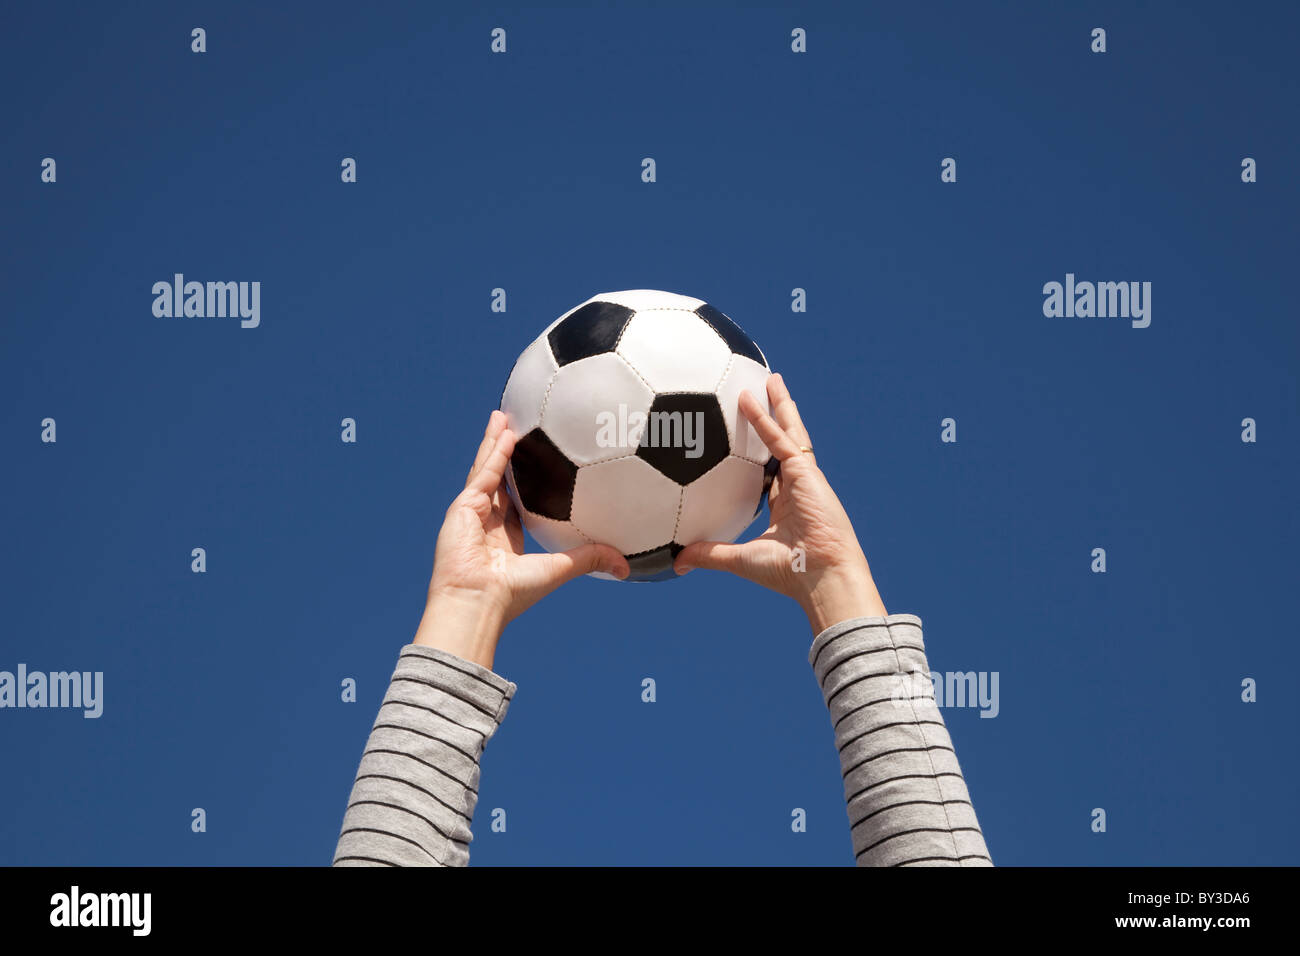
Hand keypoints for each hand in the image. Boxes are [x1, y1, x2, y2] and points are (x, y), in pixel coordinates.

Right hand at [414, 410, 629, 667]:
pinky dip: (495, 452)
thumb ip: (589, 560)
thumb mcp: (558, 569)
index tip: (540, 463)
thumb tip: (626, 566)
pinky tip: (507, 431)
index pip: (516, 502)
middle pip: (498, 477)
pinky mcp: (462, 506)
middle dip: (507, 452)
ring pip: (487, 468)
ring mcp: (472, 512)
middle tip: (518, 426)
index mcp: (505, 537)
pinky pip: (485, 473)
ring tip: (504, 415)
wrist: (479, 602)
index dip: (526, 481)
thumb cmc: (513, 594)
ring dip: (496, 441)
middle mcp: (487, 521)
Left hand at [673, 373, 887, 634]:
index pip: (769, 474)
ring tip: (770, 380)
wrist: (822, 577)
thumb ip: (710, 553)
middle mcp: (795, 487)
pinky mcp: (807, 472)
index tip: (743, 442)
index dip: (758, 456)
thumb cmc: (790, 575)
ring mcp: (804, 477)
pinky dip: (764, 419)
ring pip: (788, 432)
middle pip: (782, 445)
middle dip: (775, 420)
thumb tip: (676, 562)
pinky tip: (749, 400)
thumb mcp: (741, 560)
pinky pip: (780, 439)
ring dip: (778, 406)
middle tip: (763, 394)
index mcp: (784, 507)